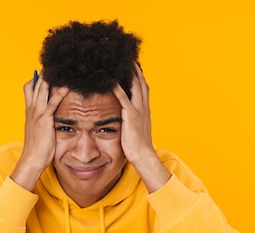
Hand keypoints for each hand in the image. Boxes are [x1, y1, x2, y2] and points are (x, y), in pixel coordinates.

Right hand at [11, 73, 68, 190]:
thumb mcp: (39, 130)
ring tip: (63, 67)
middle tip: (57, 62)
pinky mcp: (45, 119)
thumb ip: (44, 120)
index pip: (30, 87)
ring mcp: (37, 113)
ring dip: (51, 77)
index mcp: (30, 110)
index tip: (47, 70)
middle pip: (36, 83)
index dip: (37, 77)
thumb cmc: (37, 148)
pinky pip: (52, 102)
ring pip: (42, 89)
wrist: (32, 160)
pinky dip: (59, 93)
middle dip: (45, 72)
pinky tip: (67, 86)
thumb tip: (52, 117)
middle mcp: (32, 108)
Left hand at [113, 63, 170, 191]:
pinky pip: (123, 98)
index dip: (137, 73)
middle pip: (139, 80)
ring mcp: (138, 110)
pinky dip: (117, 88)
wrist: (143, 156)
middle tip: (125, 55)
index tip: (131, 62)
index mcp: (144, 108)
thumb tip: (125, 115)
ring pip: (134, 85)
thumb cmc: (137, 145)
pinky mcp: (130, 116)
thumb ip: (131, 118)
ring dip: (127, 72)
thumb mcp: (135, 128)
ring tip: (118, 60)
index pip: (142, 85)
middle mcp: (143, 106)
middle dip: (133, 67)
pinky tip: (110, 80)